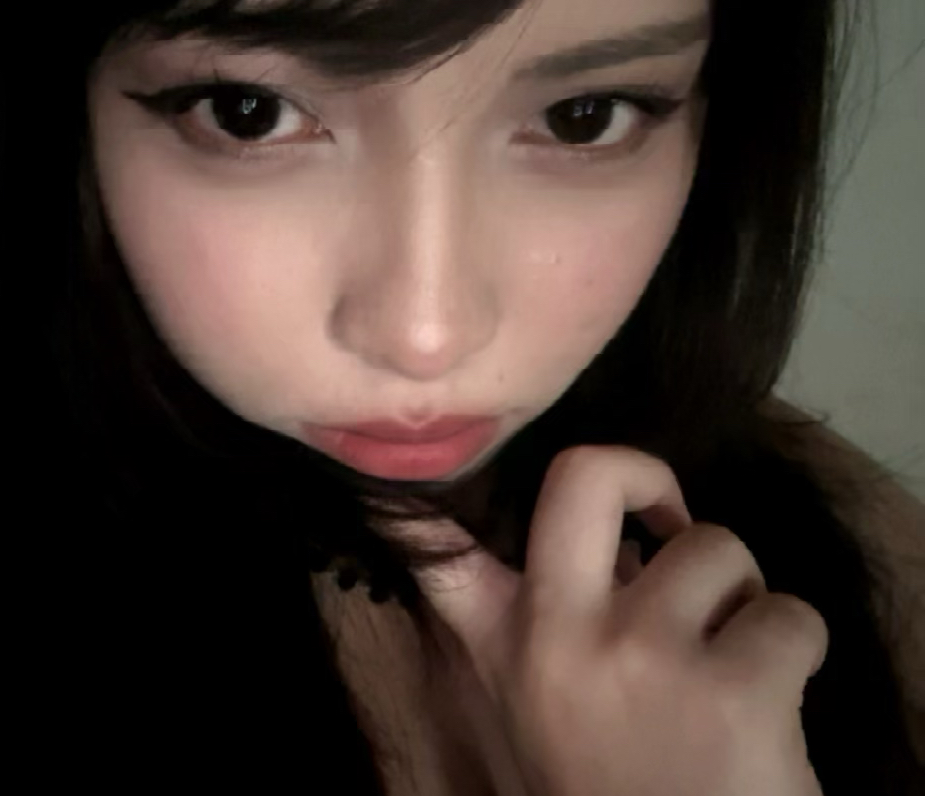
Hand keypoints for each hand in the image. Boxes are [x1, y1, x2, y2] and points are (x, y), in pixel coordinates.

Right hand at [407, 444, 828, 795]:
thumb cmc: (610, 786)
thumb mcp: (535, 708)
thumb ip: (527, 623)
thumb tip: (601, 535)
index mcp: (507, 644)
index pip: (440, 549)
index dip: (429, 492)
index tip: (429, 462)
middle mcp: (559, 634)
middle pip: (589, 474)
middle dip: (646, 474)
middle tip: (668, 519)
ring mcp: (644, 654)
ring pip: (719, 546)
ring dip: (742, 595)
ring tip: (727, 653)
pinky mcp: (734, 690)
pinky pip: (792, 614)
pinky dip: (796, 646)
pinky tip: (771, 699)